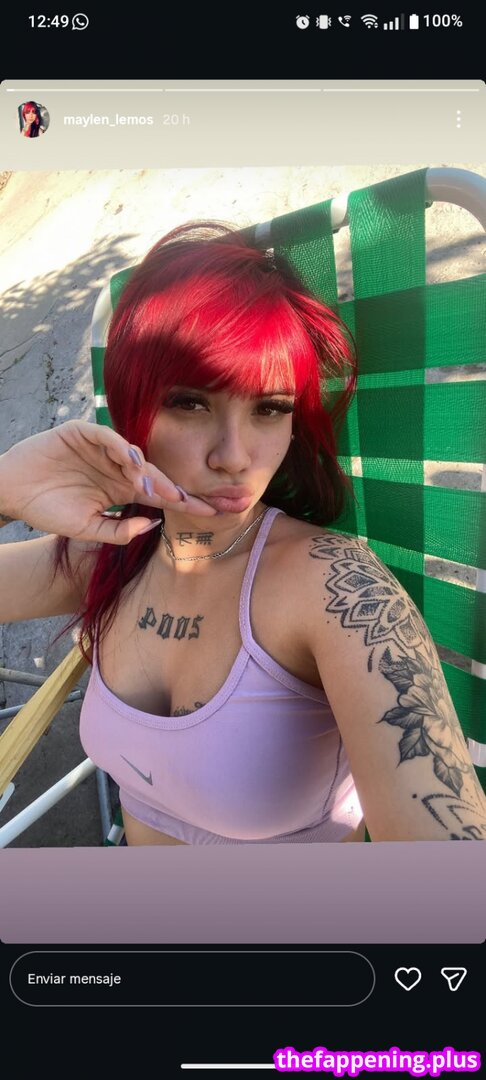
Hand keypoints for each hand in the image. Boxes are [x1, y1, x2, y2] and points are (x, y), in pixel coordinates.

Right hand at [0, 420, 216, 544]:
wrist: (12, 492)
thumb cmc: (49, 510)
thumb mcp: (88, 528)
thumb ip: (119, 530)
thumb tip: (153, 525)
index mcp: (123, 489)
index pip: (161, 496)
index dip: (185, 503)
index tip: (212, 513)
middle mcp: (118, 466)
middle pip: (156, 475)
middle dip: (178, 488)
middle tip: (196, 501)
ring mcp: (102, 448)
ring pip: (134, 454)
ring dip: (148, 472)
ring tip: (156, 490)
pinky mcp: (82, 433)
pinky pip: (107, 437)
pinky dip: (120, 447)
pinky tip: (130, 461)